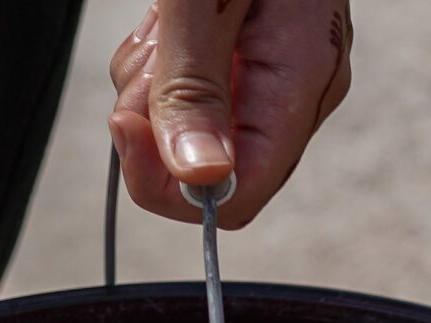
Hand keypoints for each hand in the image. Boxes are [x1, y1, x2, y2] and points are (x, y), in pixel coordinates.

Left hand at [109, 0, 352, 227]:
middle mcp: (296, 88)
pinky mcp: (246, 52)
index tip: (128, 127)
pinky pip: (186, 88)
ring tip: (164, 21)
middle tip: (150, 54)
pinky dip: (159, 59)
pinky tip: (168, 15)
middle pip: (204, 165)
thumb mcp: (202, 3)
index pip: (237, 196)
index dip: (170, 183)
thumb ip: (196, 88)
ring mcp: (273, 71)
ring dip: (151, 83)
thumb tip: (200, 179)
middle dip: (155, 123)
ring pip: (184, 127)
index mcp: (302, 82)